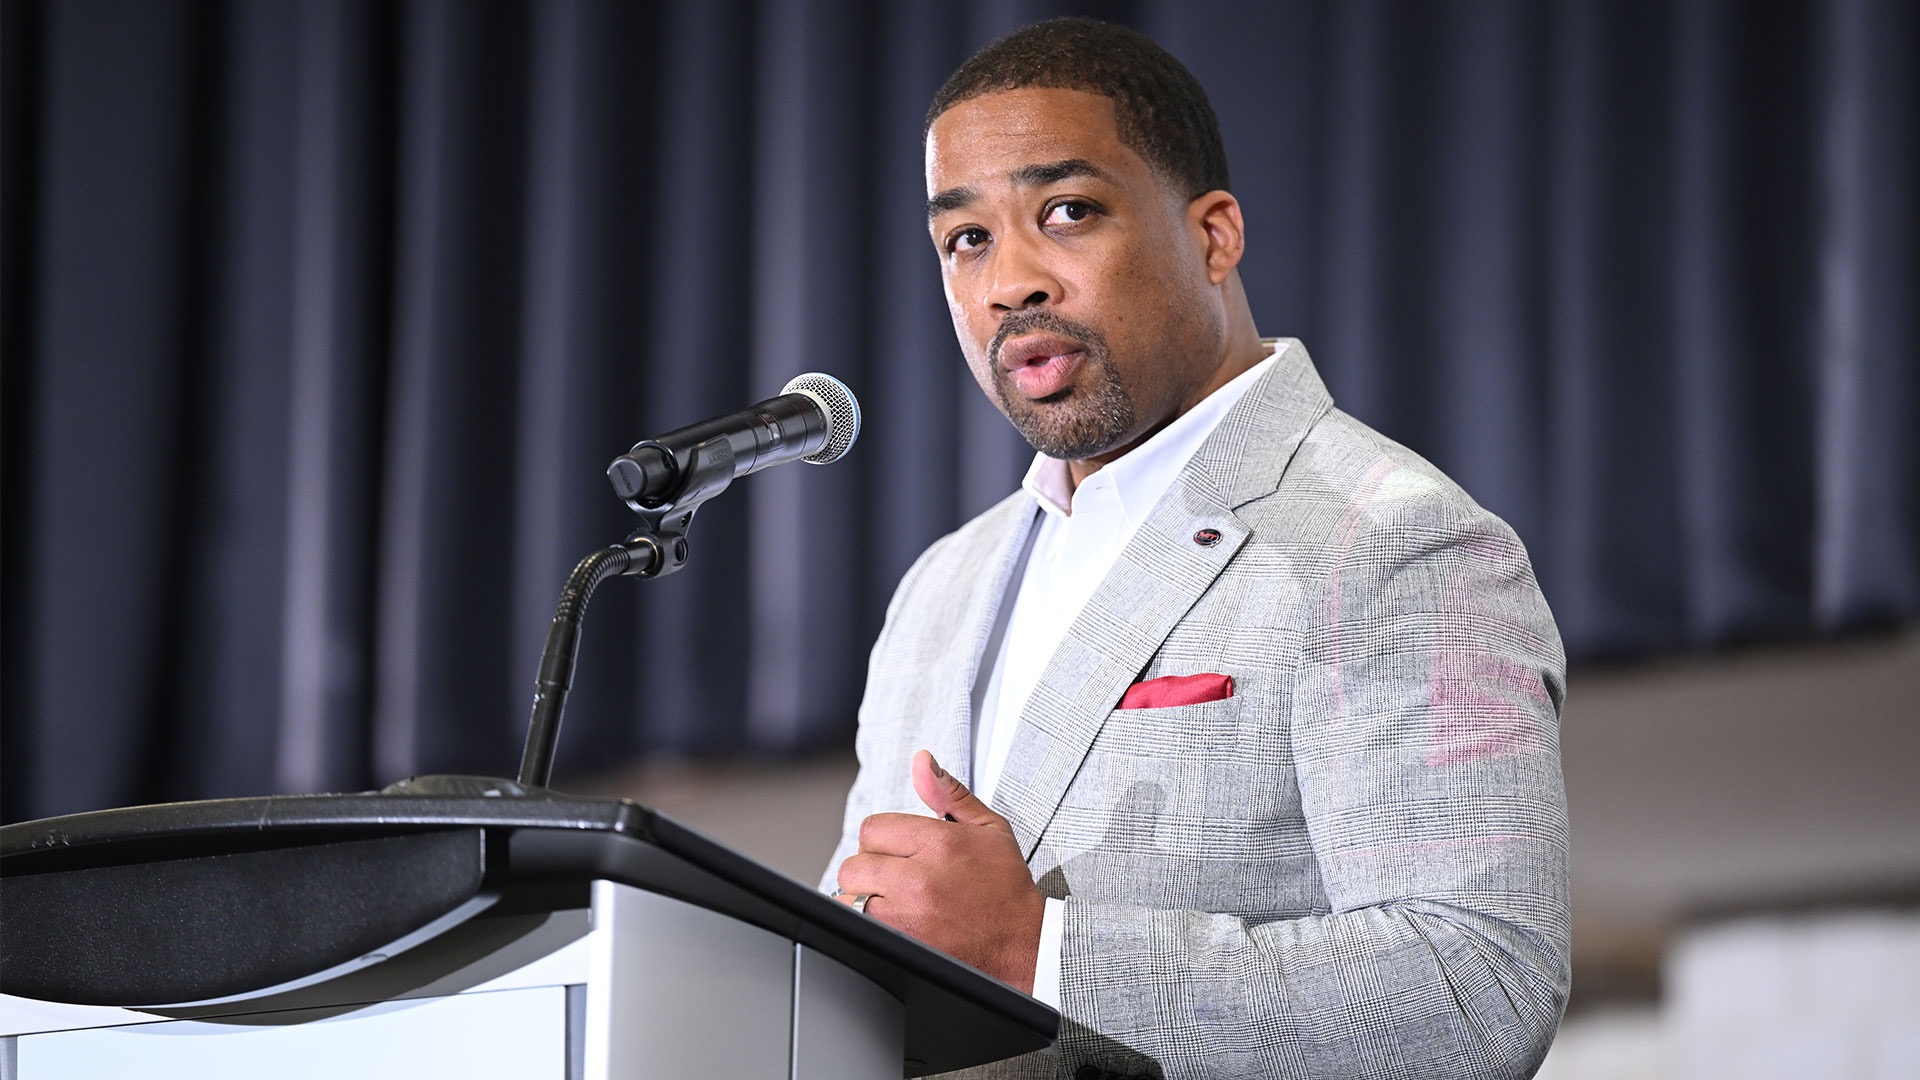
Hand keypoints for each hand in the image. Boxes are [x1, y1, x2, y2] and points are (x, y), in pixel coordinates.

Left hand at [835, 750, 1044, 991]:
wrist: (1023, 943)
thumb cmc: (1005, 887)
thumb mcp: (988, 829)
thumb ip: (949, 793)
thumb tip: (922, 761)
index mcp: (939, 844)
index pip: (873, 828)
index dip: (885, 838)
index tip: (900, 849)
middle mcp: (918, 880)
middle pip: (855, 863)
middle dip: (871, 867)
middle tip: (895, 875)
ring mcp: (906, 916)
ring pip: (849, 896)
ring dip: (864, 896)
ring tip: (893, 899)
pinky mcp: (900, 946)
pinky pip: (859, 926)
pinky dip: (868, 922)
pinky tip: (894, 919)